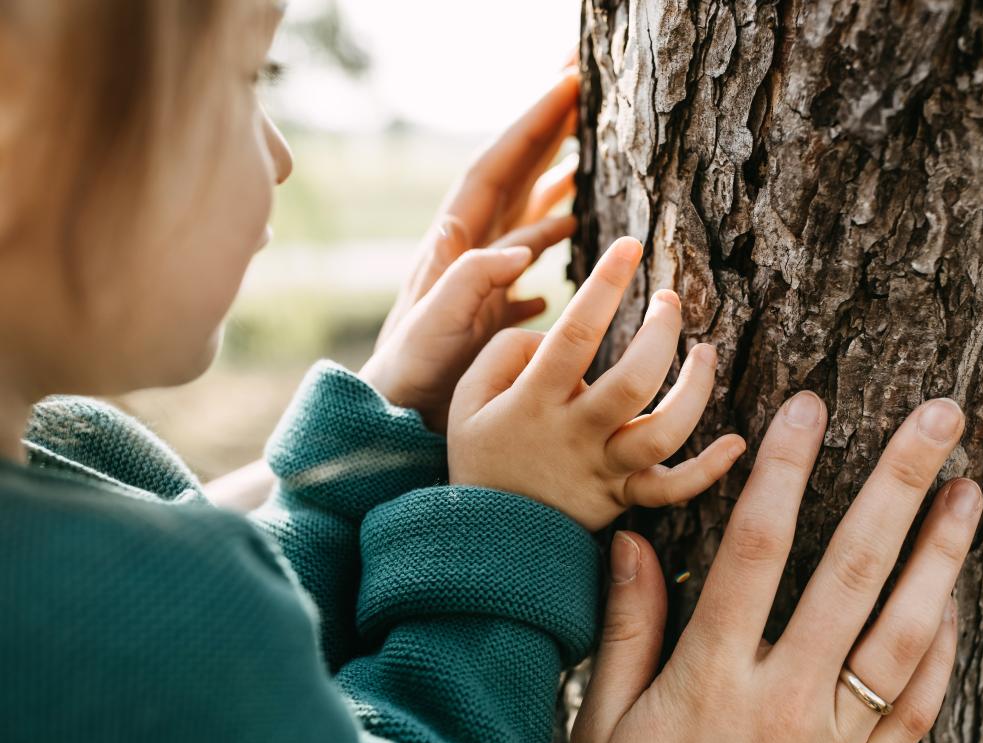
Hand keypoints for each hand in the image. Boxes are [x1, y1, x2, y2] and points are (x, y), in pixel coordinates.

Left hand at [359, 68, 578, 431]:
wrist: (393, 416)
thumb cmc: (410, 374)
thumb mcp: (436, 324)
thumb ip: (473, 280)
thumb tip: (522, 248)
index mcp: (456, 244)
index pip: (497, 167)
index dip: (533, 125)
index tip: (568, 84)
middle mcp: (469, 252)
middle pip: (513, 178)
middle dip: (546, 134)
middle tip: (581, 92)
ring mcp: (481, 281)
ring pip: (524, 219)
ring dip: (553, 187)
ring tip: (586, 162)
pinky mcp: (490, 312)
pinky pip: (527, 270)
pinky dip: (549, 252)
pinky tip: (570, 251)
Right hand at [446, 236, 746, 531]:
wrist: (485, 539)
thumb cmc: (480, 455)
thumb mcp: (467, 397)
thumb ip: (505, 352)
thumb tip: (553, 335)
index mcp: (535, 401)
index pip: (576, 334)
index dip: (605, 284)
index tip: (630, 246)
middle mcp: (575, 435)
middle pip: (633, 381)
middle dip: (661, 333)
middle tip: (670, 300)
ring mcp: (604, 470)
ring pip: (664, 432)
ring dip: (696, 390)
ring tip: (706, 352)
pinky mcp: (623, 498)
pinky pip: (672, 489)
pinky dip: (709, 470)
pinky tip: (737, 443)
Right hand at [570, 393, 980, 742]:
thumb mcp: (601, 730)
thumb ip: (624, 631)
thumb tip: (633, 544)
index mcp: (712, 678)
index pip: (755, 549)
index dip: (783, 469)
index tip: (808, 407)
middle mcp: (785, 697)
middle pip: (851, 570)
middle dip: (897, 483)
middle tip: (938, 418)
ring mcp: (836, 738)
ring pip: (905, 630)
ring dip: (942, 554)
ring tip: (970, 489)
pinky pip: (920, 704)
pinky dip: (946, 647)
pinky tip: (958, 599)